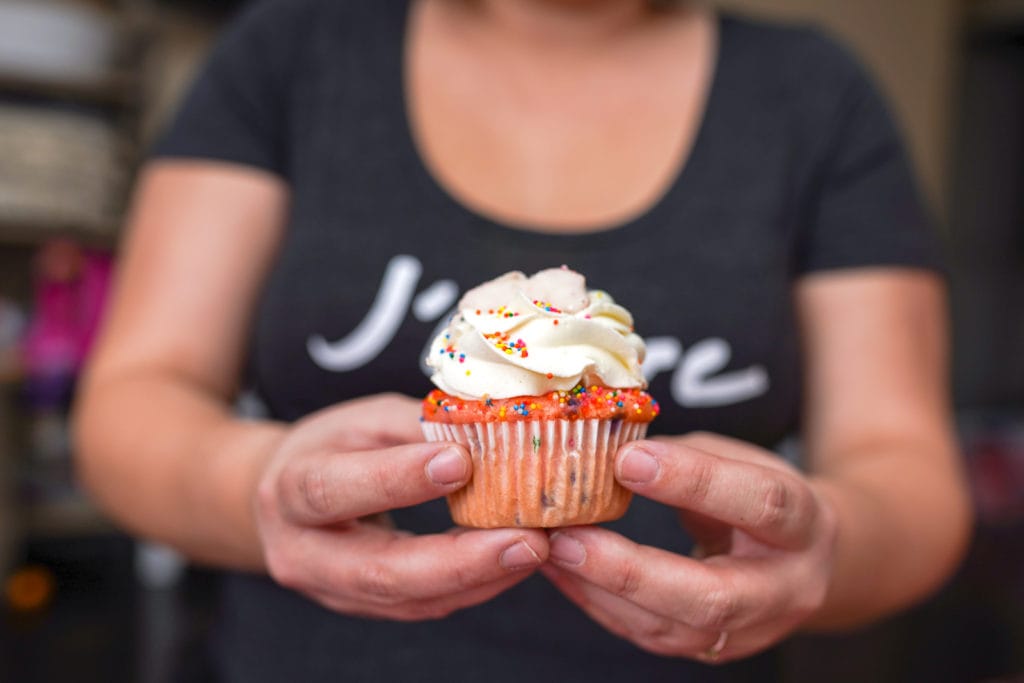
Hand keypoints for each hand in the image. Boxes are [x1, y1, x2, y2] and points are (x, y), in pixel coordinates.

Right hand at [254, 393, 547, 620]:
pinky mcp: (364, 608)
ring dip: (480, 578)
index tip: (461, 462)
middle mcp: (302, 552)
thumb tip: (485, 426)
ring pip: (409, 599)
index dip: (397, 479)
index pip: (337, 490)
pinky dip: (475, 586)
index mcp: (290, 489)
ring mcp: (332, 591)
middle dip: (460, 560)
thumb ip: (415, 426)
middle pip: (379, 571)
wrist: (289, 498)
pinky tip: (513, 562)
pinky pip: (423, 606)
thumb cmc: (333, 447)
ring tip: (535, 548)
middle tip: (525, 539)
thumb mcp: (364, 420)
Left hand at [541, 432, 836, 661]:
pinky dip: (597, 603)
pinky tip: (561, 571)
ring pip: (671, 628)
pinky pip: (648, 635)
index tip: (626, 459)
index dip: (693, 481)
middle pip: (711, 597)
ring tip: (551, 550)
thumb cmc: (760, 494)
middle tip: (568, 537)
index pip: (757, 504)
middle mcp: (784, 589)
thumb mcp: (742, 462)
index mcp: (803, 524)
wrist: (802, 561)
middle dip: (631, 571)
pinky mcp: (711, 649)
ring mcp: (749, 631)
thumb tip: (607, 446)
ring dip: (600, 591)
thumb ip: (688, 458)